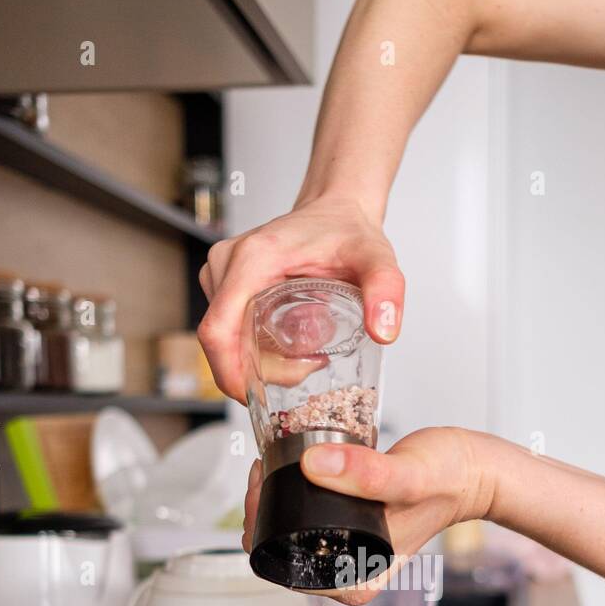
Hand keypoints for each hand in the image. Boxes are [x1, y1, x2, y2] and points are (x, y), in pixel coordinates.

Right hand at [197, 195, 404, 403]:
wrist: (337, 209)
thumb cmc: (348, 232)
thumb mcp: (376, 260)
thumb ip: (386, 291)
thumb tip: (384, 331)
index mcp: (252, 260)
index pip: (218, 332)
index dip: (230, 374)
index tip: (257, 396)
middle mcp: (227, 263)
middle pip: (222, 342)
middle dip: (255, 372)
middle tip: (304, 371)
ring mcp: (221, 272)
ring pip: (224, 338)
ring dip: (256, 361)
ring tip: (302, 357)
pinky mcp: (224, 281)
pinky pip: (228, 328)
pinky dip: (252, 346)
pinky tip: (287, 344)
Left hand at [243, 427, 493, 604]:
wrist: (472, 469)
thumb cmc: (449, 480)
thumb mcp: (409, 477)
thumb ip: (368, 475)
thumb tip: (316, 466)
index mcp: (355, 581)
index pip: (282, 566)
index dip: (260, 526)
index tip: (262, 487)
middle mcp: (346, 571)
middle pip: (277, 548)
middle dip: (261, 507)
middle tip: (263, 468)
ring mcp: (344, 549)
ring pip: (286, 530)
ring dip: (272, 497)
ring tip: (273, 464)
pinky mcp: (344, 526)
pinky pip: (302, 514)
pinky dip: (290, 491)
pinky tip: (289, 466)